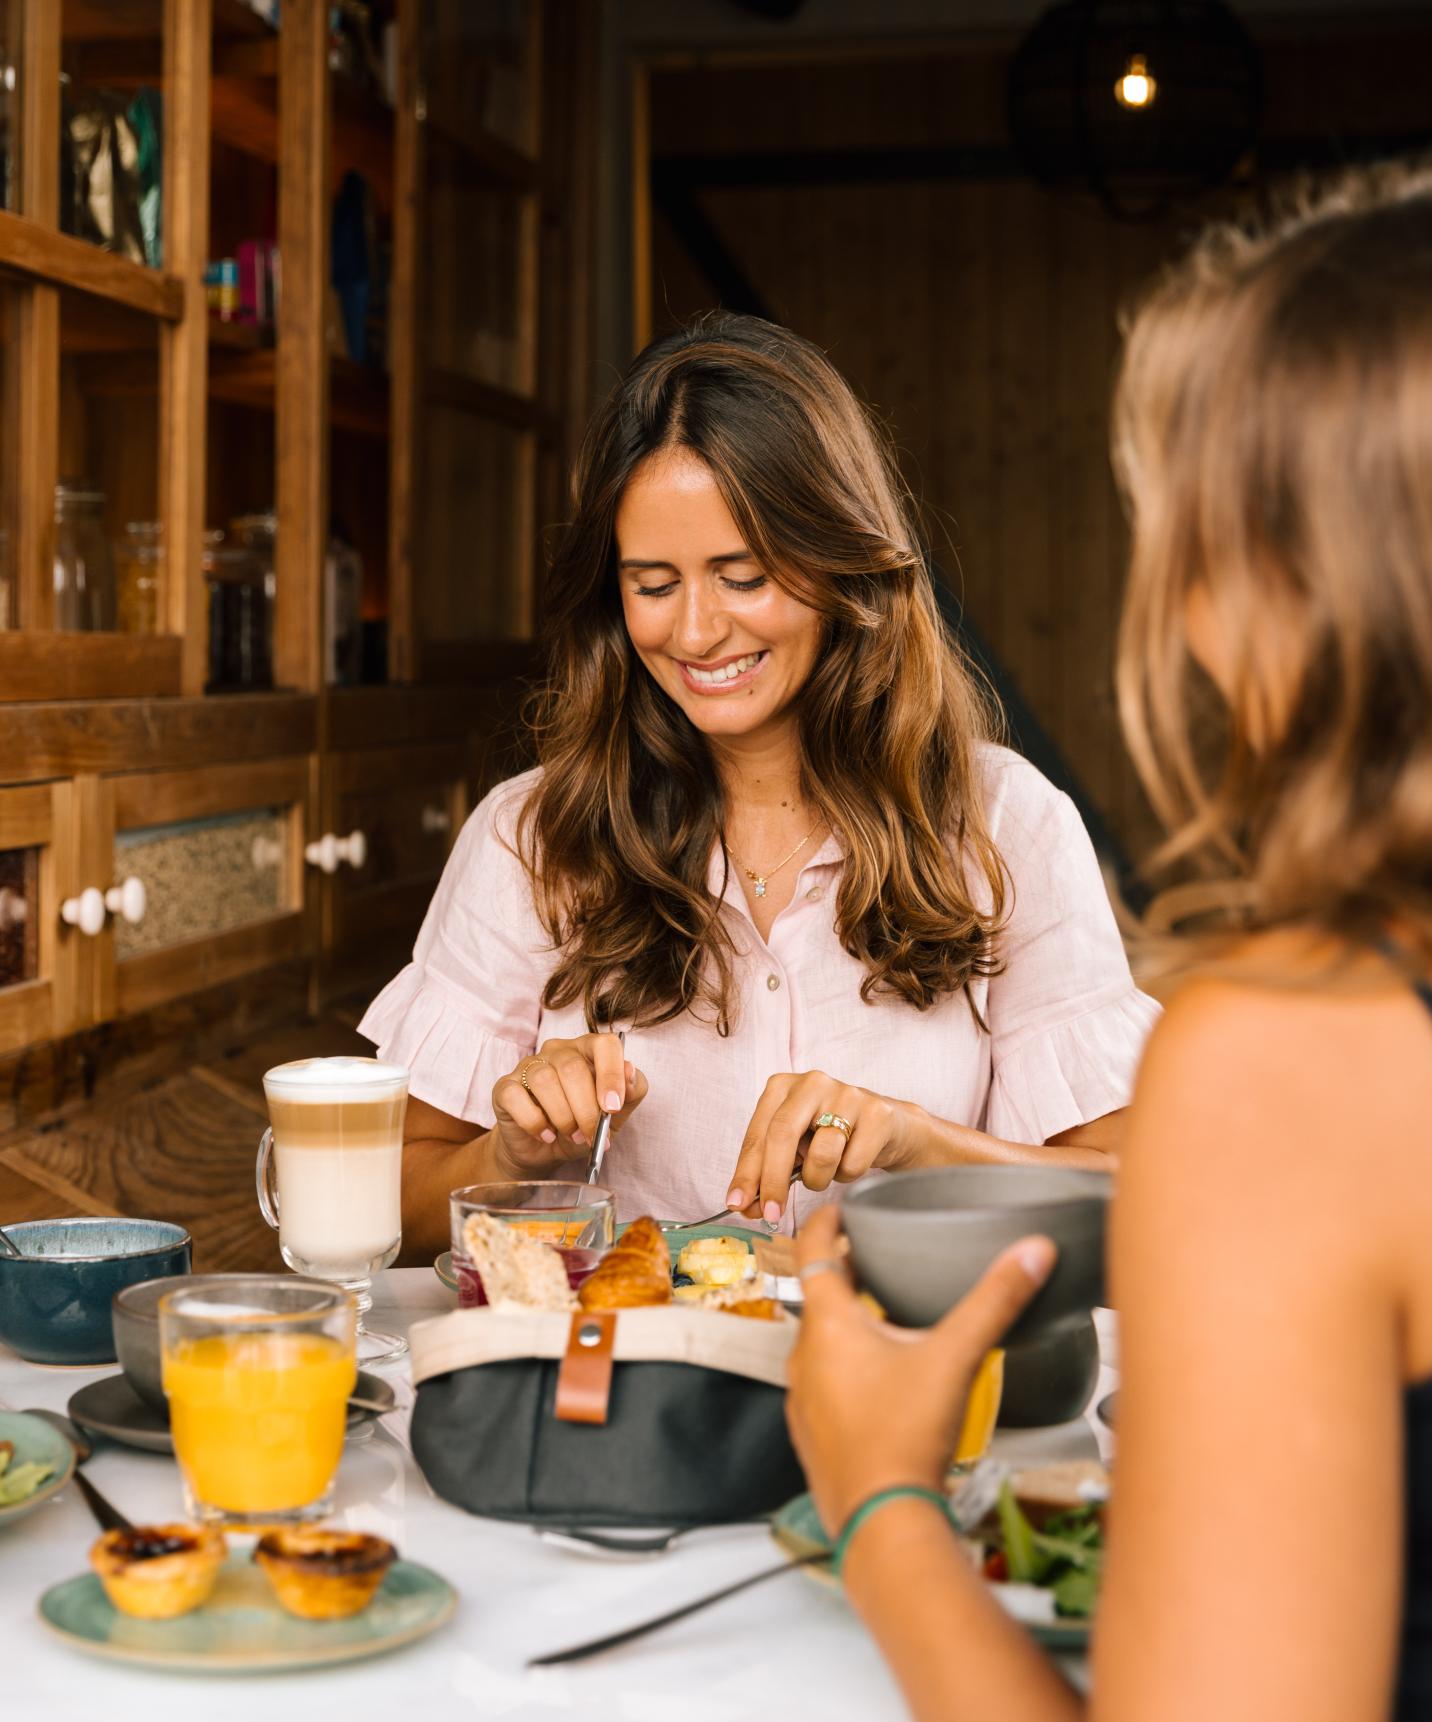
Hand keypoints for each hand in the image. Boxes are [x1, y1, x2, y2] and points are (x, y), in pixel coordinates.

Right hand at [490, 1034, 648, 1177]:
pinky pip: (516, 1097)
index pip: (605, 1044)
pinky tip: (546, 1134)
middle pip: (572, 1068)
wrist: (545, 1150)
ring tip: (571, 1135)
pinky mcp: (505, 1087)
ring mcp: (529, 1066)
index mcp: (588, 1050)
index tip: (613, 1107)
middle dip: (586, 1109)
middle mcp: (557, 1051)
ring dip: (562, 1116)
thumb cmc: (582, 1125)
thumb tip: (631, 1072)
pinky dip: (534, 1122)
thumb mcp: (615, 1116)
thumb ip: (630, 1093)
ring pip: (544, 1080)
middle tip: (591, 1136)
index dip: (611, 1074)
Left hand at [726, 1070, 914, 1223]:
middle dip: (773, 1181)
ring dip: (818, 1179)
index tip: (738, 1204)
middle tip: (771, 1213)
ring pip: (821, 1155)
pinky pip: (852, 1163)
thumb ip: (768, 1171)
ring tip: (826, 1172)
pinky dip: (847, 1175)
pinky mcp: (876, 1112)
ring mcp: (846, 1094)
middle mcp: (812, 1083)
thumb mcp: (794, 1146)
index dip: (746, 1172)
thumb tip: (745, 1206)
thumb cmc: (832, 1136)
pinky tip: (852, 1160)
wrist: (889, 1126)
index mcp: (782, 1086)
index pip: (758, 1134)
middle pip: (782, 1136)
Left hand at [787, 1206, 1055, 1536]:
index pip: (813, 1250)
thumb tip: (1033, 1251)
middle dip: (843, 1274)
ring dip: (843, 1326)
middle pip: (817, 1298)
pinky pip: (821, 1387)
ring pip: (818, 1345)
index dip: (826, 1221)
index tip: (840, 1207)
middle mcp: (803, 1357)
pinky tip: (878, 1384)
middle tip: (873, 1257)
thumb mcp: (956, 1358)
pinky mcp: (811, 1437)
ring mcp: (802, 1400)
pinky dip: (842, 1371)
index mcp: (828, 1326)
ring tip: (880, 1317)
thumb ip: (995, 1301)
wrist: (882, 1525)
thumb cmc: (907, 1439)